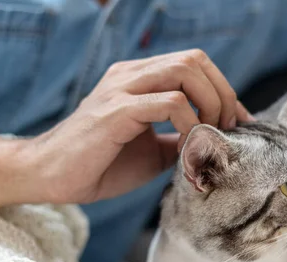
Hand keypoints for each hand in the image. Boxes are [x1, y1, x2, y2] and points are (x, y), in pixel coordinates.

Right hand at [26, 49, 253, 203]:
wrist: (50, 176)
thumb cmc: (99, 164)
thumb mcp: (152, 151)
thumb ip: (179, 139)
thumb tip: (213, 142)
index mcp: (139, 80)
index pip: (194, 65)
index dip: (223, 90)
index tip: (236, 123)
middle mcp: (131, 75)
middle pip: (195, 59)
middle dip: (222, 93)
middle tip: (226, 129)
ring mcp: (122, 88)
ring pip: (185, 71)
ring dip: (209, 103)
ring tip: (209, 135)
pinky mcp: (116, 111)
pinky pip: (169, 103)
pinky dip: (189, 124)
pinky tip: (186, 146)